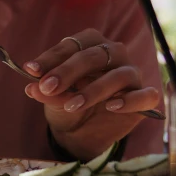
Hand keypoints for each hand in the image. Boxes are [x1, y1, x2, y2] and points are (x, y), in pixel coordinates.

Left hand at [23, 29, 160, 160]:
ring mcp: (132, 73)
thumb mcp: (54, 98)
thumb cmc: (69, 103)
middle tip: (47, 87)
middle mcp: (114, 53)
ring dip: (94, 89)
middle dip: (68, 71)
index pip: (72, 45)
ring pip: (119, 75)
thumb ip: (47, 91)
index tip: (31, 70)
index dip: (51, 58)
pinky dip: (129, 100)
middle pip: (94, 56)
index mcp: (92, 43)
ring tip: (72, 104)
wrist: (83, 132)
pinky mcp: (144, 97)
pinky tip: (112, 106)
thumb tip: (31, 88)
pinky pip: (145, 94)